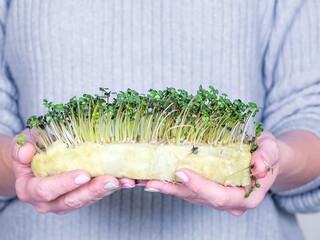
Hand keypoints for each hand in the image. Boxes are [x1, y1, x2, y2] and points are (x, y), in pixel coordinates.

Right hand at [11, 129, 134, 214]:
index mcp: (29, 190)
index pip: (46, 190)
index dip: (64, 183)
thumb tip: (26, 151)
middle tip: (111, 180)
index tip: (83, 174)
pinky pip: (95, 195)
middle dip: (93, 191)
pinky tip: (125, 180)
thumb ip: (21, 147)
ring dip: (107, 190)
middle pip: (71, 200)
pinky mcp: (79, 199)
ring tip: (125, 180)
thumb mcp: (21, 143)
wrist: (32, 162)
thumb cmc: (28, 151)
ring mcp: (64, 203)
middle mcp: (47, 202)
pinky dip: (110, 188)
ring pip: (87, 200)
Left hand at [144, 132, 279, 215]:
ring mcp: (215, 198)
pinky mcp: (205, 191)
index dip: (201, 186)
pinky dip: (169, 183)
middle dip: (174, 190)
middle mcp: (228, 202)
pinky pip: (186, 189)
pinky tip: (152, 177)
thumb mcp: (272, 150)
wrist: (264, 158)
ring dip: (166, 188)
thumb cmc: (268, 153)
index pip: (221, 196)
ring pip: (188, 196)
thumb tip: (259, 166)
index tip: (182, 172)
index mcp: (247, 197)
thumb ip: (267, 157)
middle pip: (199, 198)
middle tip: (151, 181)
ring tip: (144, 179)